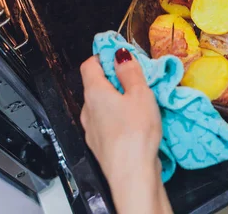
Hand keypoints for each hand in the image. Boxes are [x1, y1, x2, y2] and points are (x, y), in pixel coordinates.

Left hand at [80, 49, 171, 213]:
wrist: (131, 172)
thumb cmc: (136, 130)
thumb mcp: (140, 94)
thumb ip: (130, 71)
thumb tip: (119, 53)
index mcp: (95, 92)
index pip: (90, 65)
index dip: (103, 56)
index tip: (120, 55)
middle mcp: (87, 109)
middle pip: (95, 85)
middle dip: (113, 78)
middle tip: (136, 79)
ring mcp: (91, 129)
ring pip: (100, 105)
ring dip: (115, 99)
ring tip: (138, 102)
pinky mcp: (99, 145)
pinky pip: (105, 122)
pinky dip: (116, 117)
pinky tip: (133, 124)